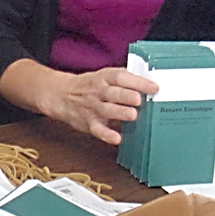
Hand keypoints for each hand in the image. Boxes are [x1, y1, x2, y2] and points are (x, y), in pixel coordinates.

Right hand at [1, 58, 159, 146]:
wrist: (60, 94)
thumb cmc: (89, 87)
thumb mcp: (105, 77)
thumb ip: (126, 82)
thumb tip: (152, 88)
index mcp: (105, 78)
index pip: (121, 77)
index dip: (138, 81)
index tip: (154, 87)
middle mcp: (99, 91)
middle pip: (113, 92)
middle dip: (126, 96)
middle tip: (140, 100)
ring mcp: (92, 107)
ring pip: (106, 109)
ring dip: (119, 112)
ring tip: (132, 115)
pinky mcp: (88, 122)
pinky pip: (97, 129)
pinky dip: (106, 134)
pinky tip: (116, 138)